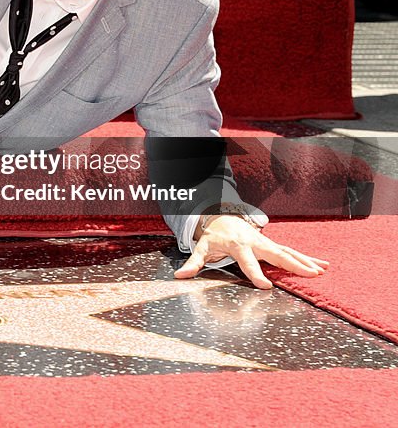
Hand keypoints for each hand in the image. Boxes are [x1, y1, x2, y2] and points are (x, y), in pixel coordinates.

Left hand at [174, 215, 329, 289]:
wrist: (223, 217)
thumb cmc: (214, 235)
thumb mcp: (202, 247)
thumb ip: (193, 262)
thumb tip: (180, 276)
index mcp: (238, 245)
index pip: (248, 262)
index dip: (255, 274)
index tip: (265, 286)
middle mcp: (256, 243)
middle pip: (276, 255)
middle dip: (292, 264)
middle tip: (310, 274)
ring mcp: (266, 242)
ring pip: (288, 252)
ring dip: (305, 261)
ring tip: (321, 271)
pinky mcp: (273, 244)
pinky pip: (292, 252)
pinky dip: (307, 258)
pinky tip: (323, 265)